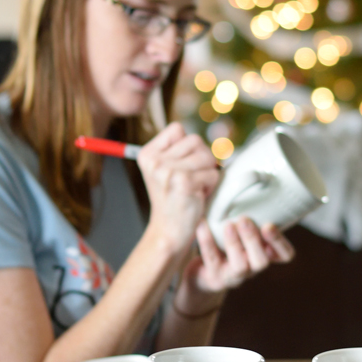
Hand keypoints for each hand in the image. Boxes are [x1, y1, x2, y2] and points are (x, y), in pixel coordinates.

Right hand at [137, 123, 219, 251]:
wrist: (169, 232)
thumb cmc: (174, 200)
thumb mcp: (166, 170)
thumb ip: (179, 150)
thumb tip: (203, 138)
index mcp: (147, 154)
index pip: (177, 129)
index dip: (187, 147)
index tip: (182, 167)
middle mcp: (155, 161)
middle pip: (196, 140)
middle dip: (201, 160)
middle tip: (190, 180)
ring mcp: (168, 171)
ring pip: (208, 156)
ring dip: (207, 173)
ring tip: (194, 187)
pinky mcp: (184, 182)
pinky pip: (213, 174)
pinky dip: (211, 186)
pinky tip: (197, 196)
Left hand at [181, 217, 294, 296]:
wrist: (202, 271)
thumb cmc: (226, 240)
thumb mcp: (241, 226)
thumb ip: (249, 207)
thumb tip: (251, 173)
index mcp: (265, 253)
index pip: (284, 255)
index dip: (280, 243)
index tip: (269, 225)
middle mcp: (252, 267)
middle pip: (262, 261)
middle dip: (253, 240)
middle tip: (244, 220)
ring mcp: (233, 276)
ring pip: (240, 267)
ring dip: (234, 244)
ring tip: (227, 224)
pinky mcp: (214, 278)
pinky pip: (212, 261)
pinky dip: (208, 242)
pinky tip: (203, 225)